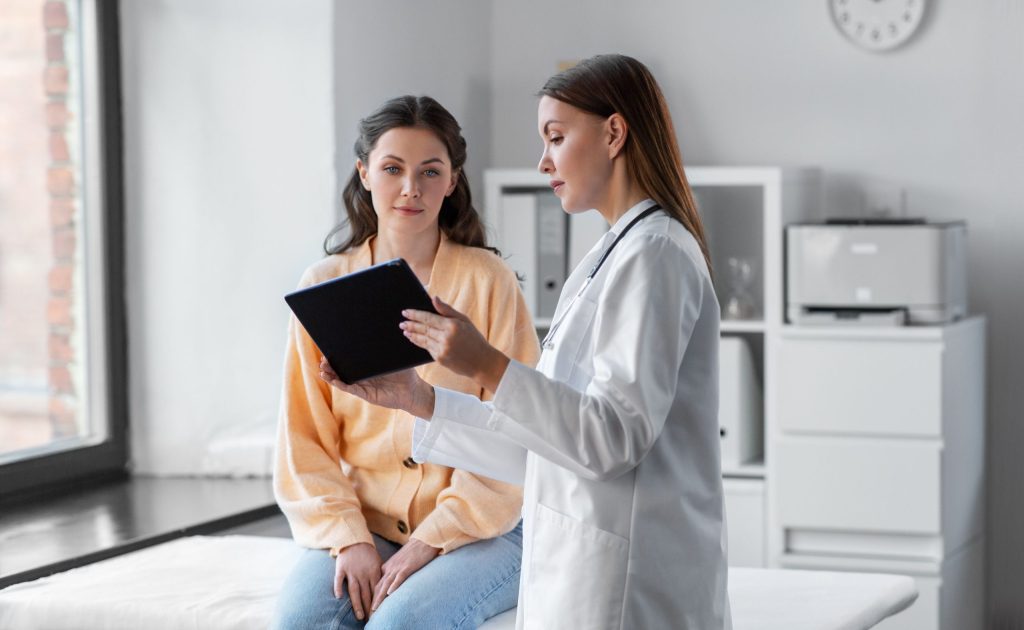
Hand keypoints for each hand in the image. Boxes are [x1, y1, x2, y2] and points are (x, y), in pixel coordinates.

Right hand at [319, 358, 435, 418]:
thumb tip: (381, 331)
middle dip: (331, 365)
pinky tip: (331, 380)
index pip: (351, 361)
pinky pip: (351, 389)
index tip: (330, 349)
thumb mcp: (395, 358)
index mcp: (369, 368)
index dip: (339, 356)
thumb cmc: (406, 374)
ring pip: (343, 381)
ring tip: (322, 369)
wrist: (413, 391)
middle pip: (343, 371)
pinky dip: (340, 385)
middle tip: (322, 359)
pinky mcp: (366, 394)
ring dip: (331, 375)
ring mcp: (364, 386)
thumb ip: (387, 348)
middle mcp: (364, 377)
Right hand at [335, 542, 381, 620]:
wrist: (355, 539)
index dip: (377, 603)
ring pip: (354, 590)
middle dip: (369, 608)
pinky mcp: (341, 568)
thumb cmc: (368, 553)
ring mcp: (352, 571)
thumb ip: (381, 576)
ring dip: (357, 604)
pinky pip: (339, 579)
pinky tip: (339, 597)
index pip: (376, 591)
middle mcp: (363, 573)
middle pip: (366, 594)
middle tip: (370, 620)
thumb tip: (387, 589)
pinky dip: (338, 587)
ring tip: (359, 616)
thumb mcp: (378, 562)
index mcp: (374, 572)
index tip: (378, 614)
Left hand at [371, 538, 439, 612]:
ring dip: (379, 597)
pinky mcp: (408, 567)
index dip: (372, 597)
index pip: (377, 584)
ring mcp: (398, 567)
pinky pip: (399, 577)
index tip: (370, 608)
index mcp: (387, 567)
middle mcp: (390, 567)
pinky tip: (390, 593)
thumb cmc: (413, 552)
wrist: (423, 541)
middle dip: (373, 601)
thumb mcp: (400, 563)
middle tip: (369, 613)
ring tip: (375, 608)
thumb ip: (394, 571)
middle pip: (379, 586)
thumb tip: (391, 584)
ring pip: (386, 584)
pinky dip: (394, 585)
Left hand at [400, 296, 510, 392]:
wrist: (482, 362)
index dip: (415, 315)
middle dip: (411, 324)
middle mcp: (445, 337)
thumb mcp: (464, 320)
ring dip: (412, 334)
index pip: (428, 318)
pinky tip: (414, 339)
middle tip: (402, 322)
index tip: (406, 312)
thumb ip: (447, 310)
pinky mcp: (440, 358)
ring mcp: (442, 349)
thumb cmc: (474, 338)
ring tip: (405, 330)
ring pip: (423, 339)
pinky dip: (419, 342)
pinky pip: (427, 348)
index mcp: (452, 325)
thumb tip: (434, 298)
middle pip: (423, 329)